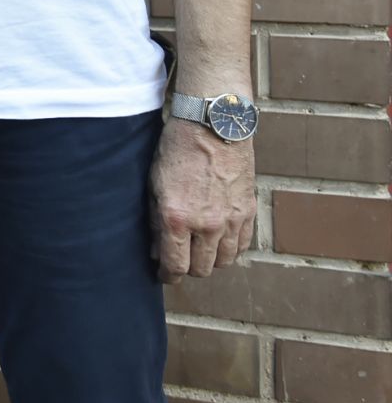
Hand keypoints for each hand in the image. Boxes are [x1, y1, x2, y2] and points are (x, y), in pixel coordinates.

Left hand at [147, 117, 255, 282]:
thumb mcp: (154, 184)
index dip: (168, 276)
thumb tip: (157, 251)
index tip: (165, 275)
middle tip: (180, 258)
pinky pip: (242, 246)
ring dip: (210, 260)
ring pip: (224, 262)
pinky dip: (230, 248)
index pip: (175, 266)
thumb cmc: (177, 150)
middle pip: (201, 269)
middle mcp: (207, 225)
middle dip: (188, 268)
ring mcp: (231, 220)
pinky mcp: (248, 212)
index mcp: (177, 218)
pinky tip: (219, 240)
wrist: (213, 126)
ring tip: (199, 249)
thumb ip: (155, 221)